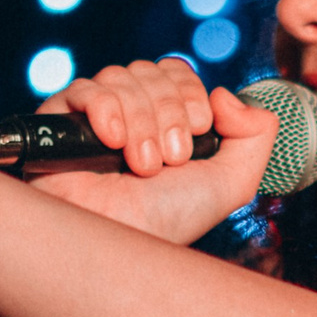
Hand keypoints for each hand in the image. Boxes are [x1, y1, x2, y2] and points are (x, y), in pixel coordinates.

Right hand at [30, 60, 279, 244]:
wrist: (119, 245)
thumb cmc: (168, 221)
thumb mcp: (232, 182)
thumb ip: (257, 134)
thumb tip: (225, 93)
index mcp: (164, 120)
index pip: (177, 72)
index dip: (191, 96)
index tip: (196, 134)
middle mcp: (129, 113)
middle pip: (153, 71)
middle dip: (169, 114)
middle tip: (168, 159)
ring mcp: (93, 115)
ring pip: (123, 77)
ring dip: (142, 123)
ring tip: (141, 166)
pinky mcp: (59, 120)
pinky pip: (86, 88)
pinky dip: (107, 112)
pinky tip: (112, 143)